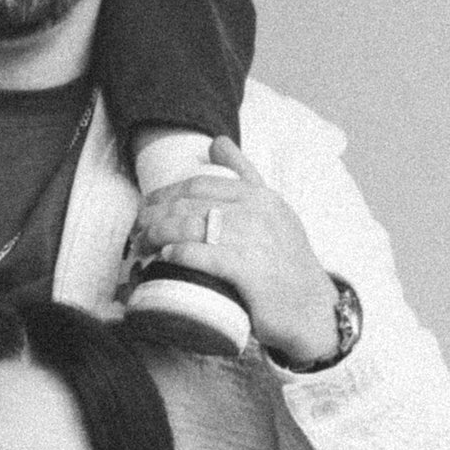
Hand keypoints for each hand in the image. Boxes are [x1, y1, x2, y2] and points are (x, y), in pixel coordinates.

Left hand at [118, 137, 332, 367]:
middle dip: (155, 216)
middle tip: (137, 230)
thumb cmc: (285, 262)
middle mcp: (257, 212)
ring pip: (190, 226)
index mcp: (260, 195)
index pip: (200, 184)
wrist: (312, 308)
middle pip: (190, 204)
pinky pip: (202, 255)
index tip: (147, 208)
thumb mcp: (272, 210)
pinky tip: (164, 259)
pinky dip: (178, 254)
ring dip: (158, 235)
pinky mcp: (249, 271)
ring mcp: (254, 240)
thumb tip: (217, 141)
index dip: (166, 194)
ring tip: (142, 246)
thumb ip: (245, 175)